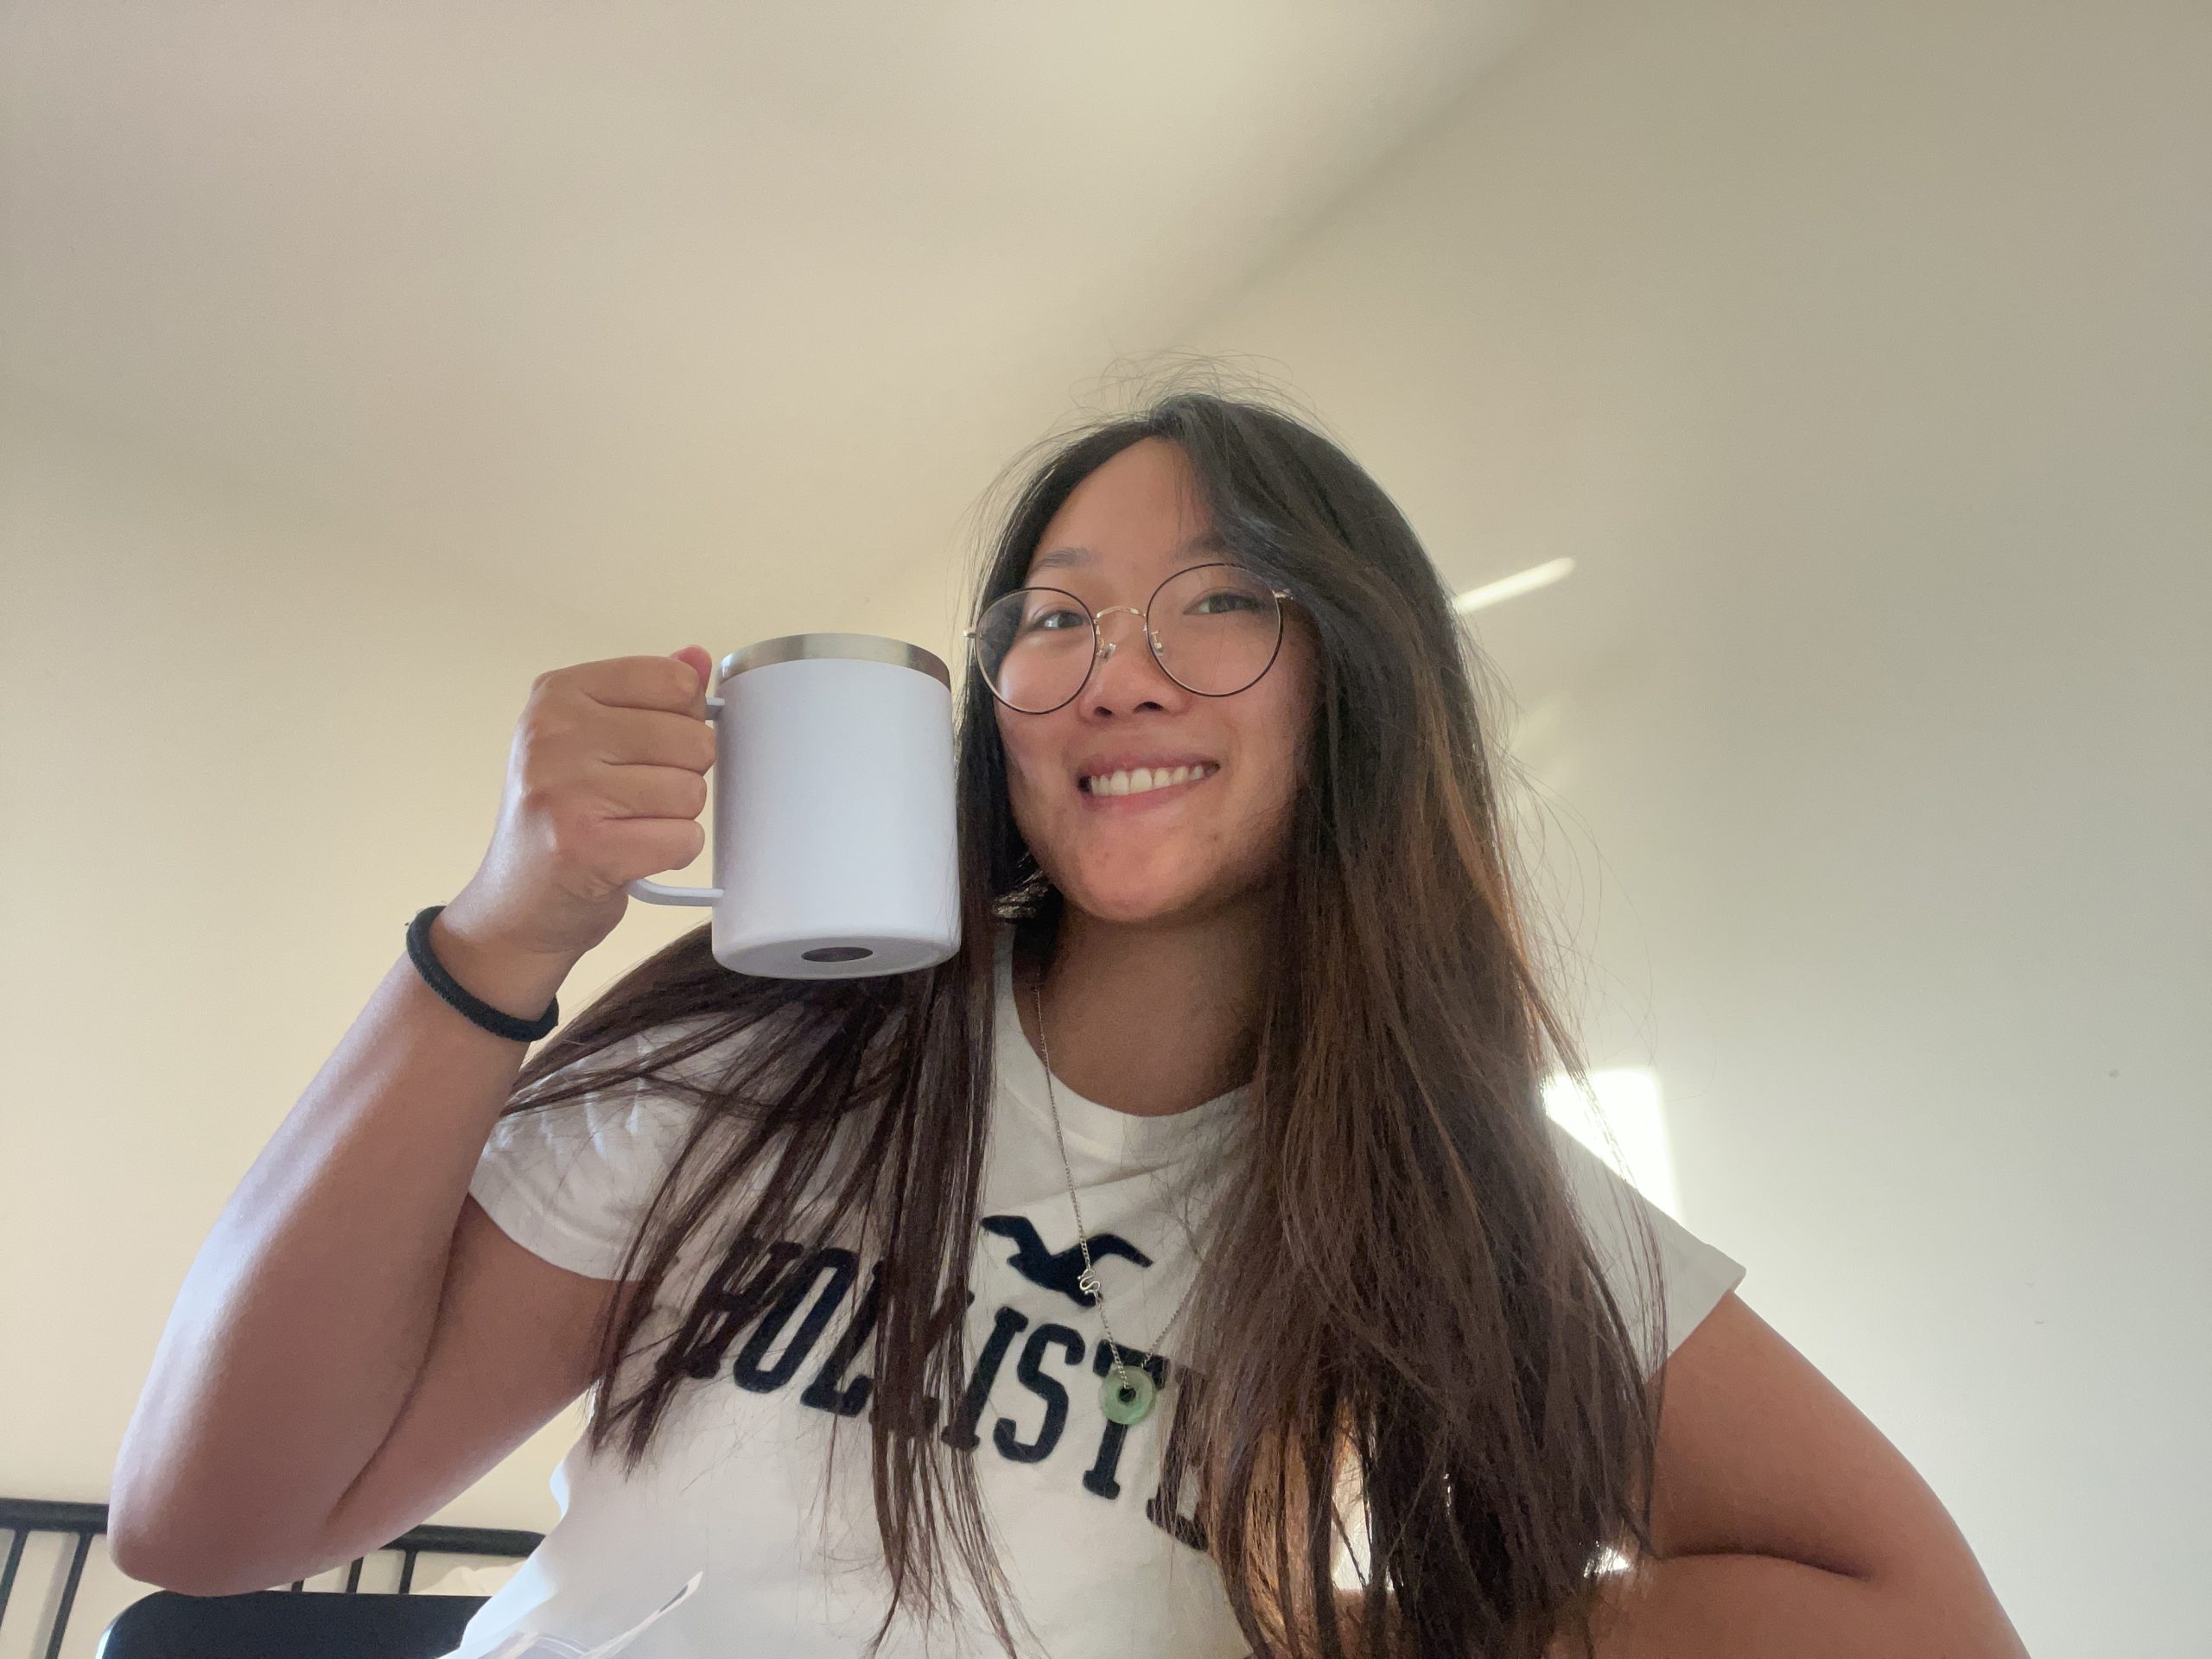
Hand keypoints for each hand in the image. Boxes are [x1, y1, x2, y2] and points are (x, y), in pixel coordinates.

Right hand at [441, 646, 716, 965]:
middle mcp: (554, 734)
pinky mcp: (586, 847)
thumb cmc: (561, 819)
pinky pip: (683, 838)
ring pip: (691, 791)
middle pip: (692, 739)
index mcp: (558, 694)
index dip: (682, 722)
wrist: (515, 908)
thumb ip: (646, 697)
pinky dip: (672, 853)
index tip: (645, 748)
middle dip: (681, 775)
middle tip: (634, 799)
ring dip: (675, 818)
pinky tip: (633, 855)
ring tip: (629, 826)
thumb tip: (698, 658)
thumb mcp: (590, 741)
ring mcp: (566, 790)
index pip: (674, 681)